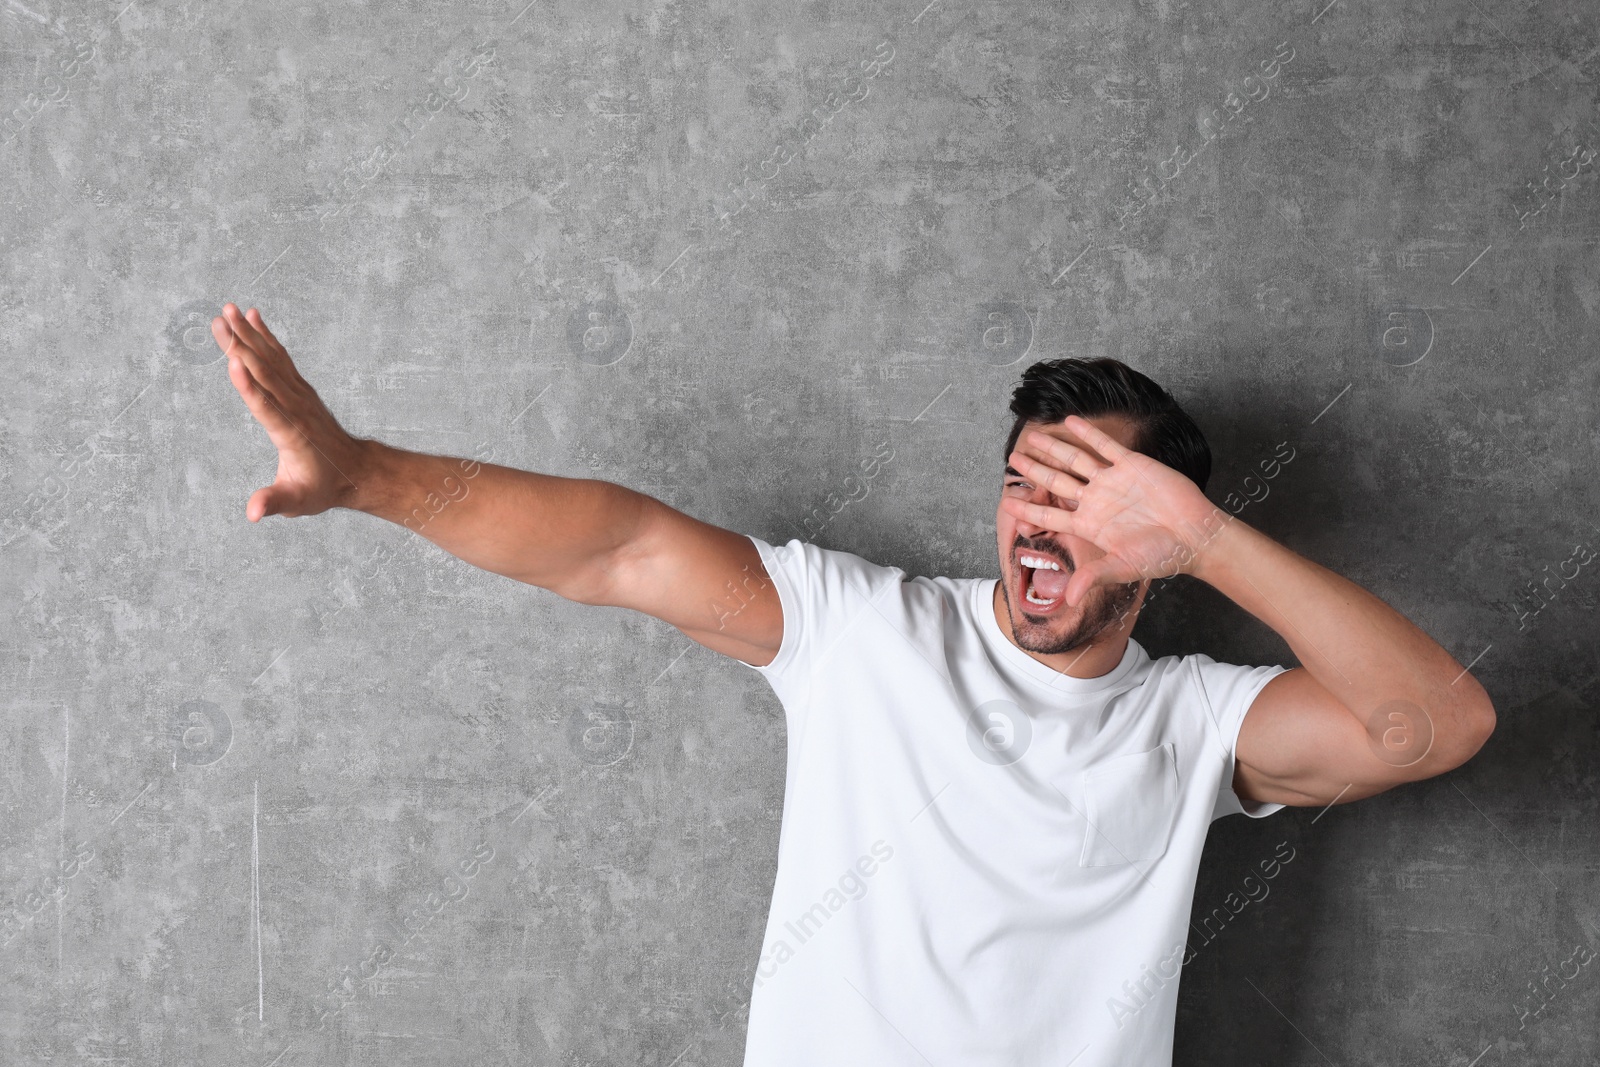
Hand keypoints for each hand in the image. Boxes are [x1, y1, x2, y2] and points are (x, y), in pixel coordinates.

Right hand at [212, 304, 368, 521]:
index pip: (267, 407)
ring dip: (249, 334)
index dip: (249, 386)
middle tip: (219, 319)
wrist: (355, 472)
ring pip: (271, 360)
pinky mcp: (300, 389)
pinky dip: (267, 337)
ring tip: (228, 309)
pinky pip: (282, 358)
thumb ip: (274, 503)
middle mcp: (295, 408)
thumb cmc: (322, 490)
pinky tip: (254, 317)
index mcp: (290, 433)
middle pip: (264, 373)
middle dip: (241, 346)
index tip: (233, 361)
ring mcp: (299, 395)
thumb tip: (252, 513)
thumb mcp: (297, 502)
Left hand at [1001, 415, 1231, 605]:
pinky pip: (1105, 446)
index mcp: (1089, 525)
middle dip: (1034, 471)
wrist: (1195, 535)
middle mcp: (1096, 501)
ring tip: (1032, 436)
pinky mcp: (1131, 465)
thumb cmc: (1161, 555)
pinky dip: (1088, 433)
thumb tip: (1068, 599)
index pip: (1050, 517)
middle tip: (1013, 460)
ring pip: (1075, 461)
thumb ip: (1094, 577)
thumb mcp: (1123, 567)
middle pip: (1056, 483)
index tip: (1007, 502)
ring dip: (1054, 448)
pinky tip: (1070, 422)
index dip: (1028, 510)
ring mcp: (1112, 482)